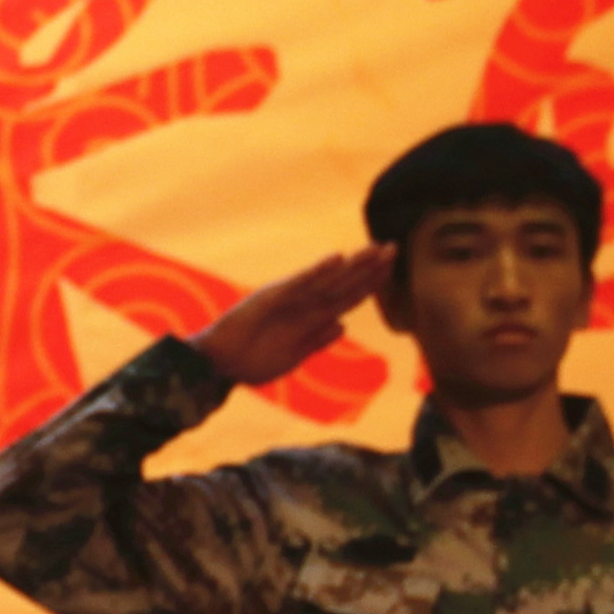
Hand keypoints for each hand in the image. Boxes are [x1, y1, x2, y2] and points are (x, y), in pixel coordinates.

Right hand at [195, 247, 392, 384]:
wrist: (219, 365)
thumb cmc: (252, 362)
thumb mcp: (293, 356)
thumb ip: (316, 340)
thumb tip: (342, 325)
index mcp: (310, 318)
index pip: (347, 297)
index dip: (370, 285)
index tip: (392, 270)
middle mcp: (303, 304)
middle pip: (343, 283)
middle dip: (369, 268)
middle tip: (394, 248)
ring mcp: (288, 299)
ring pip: (328, 279)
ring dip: (352, 265)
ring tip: (375, 250)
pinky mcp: (271, 298)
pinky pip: (299, 284)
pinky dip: (318, 271)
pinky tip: (336, 259)